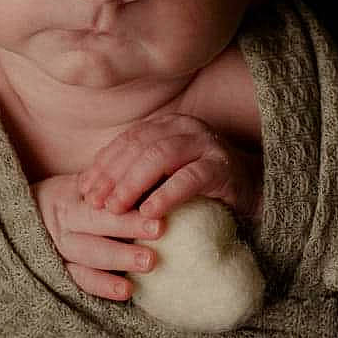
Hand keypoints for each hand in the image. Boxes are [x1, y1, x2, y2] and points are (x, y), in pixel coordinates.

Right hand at [32, 173, 159, 300]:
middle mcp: (60, 225)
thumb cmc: (64, 204)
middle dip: (126, 227)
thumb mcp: (78, 187)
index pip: (98, 202)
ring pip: (87, 256)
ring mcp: (56, 252)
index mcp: (65, 198)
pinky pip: (80, 280)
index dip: (124, 207)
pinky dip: (102, 286)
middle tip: (159, 229)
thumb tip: (151, 181)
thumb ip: (108, 187)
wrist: (20, 224)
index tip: (155, 210)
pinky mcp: (56, 274)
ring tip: (149, 262)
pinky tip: (126, 291)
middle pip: (93, 225)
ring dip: (118, 259)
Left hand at [77, 113, 261, 222]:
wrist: (253, 192)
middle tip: (95, 201)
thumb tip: (86, 187)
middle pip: (140, 145)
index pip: (129, 139)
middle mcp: (186, 127)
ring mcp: (206, 144)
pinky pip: (190, 179)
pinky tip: (149, 212)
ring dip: (133, 183)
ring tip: (116, 208)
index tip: (85, 189)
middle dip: (113, 174)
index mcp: (168, 124)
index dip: (104, 163)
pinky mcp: (222, 167)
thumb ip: (133, 175)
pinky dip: (166, 195)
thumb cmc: (200, 185)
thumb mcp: (163, 176)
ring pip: (161, 156)